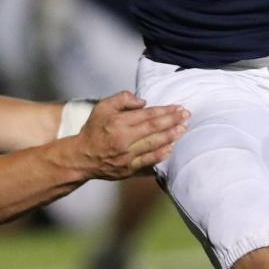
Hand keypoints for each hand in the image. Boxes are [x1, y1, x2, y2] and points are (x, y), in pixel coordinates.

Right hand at [69, 90, 188, 178]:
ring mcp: (127, 155)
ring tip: (183, 129)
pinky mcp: (128, 168)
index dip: (165, 111)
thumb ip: (121, 99)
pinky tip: (170, 148)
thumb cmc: (93, 131)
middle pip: (154, 128)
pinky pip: (148, 161)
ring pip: (154, 144)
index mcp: (118, 122)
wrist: (82, 157)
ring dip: (171, 136)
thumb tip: (143, 102)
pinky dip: (160, 154)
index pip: (147, 115)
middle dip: (173, 121)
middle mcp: (124, 139)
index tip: (178, 108)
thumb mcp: (102, 107)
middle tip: (186, 116)